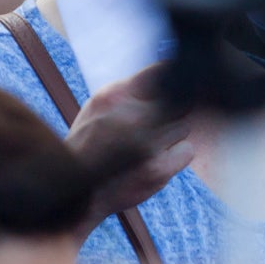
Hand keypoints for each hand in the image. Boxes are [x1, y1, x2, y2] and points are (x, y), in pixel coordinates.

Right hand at [63, 62, 192, 222]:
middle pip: (180, 99)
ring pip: (184, 125)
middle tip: (160, 121)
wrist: (76, 192)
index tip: (175, 85)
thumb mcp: (98, 106)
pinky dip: (176, 156)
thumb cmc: (90, 144)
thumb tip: (169, 73)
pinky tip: (157, 159)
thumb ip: (130, 90)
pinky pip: (187, 150)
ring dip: (173, 135)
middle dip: (173, 109)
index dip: (173, 78)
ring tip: (151, 144)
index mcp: (113, 96)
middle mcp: (130, 116)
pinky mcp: (158, 169)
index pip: (161, 71)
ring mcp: (146, 144)